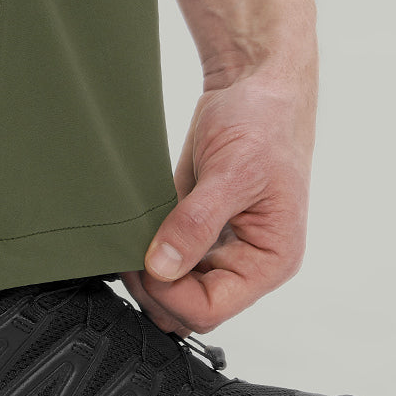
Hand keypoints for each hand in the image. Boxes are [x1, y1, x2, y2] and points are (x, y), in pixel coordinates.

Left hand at [123, 58, 316, 334]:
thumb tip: (164, 266)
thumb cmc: (264, 122)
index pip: (211, 310)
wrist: (253, 85)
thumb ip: (196, 223)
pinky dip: (145, 251)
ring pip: (173, 288)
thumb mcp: (232, 172)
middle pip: (188, 307)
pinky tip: (133, 228)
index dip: (169, 294)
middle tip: (126, 250)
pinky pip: (166, 259)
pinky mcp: (197, 229)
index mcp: (270, 260)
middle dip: (153, 286)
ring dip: (146, 272)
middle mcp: (246, 262)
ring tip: (127, 237)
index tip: (142, 263)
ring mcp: (220, 247)